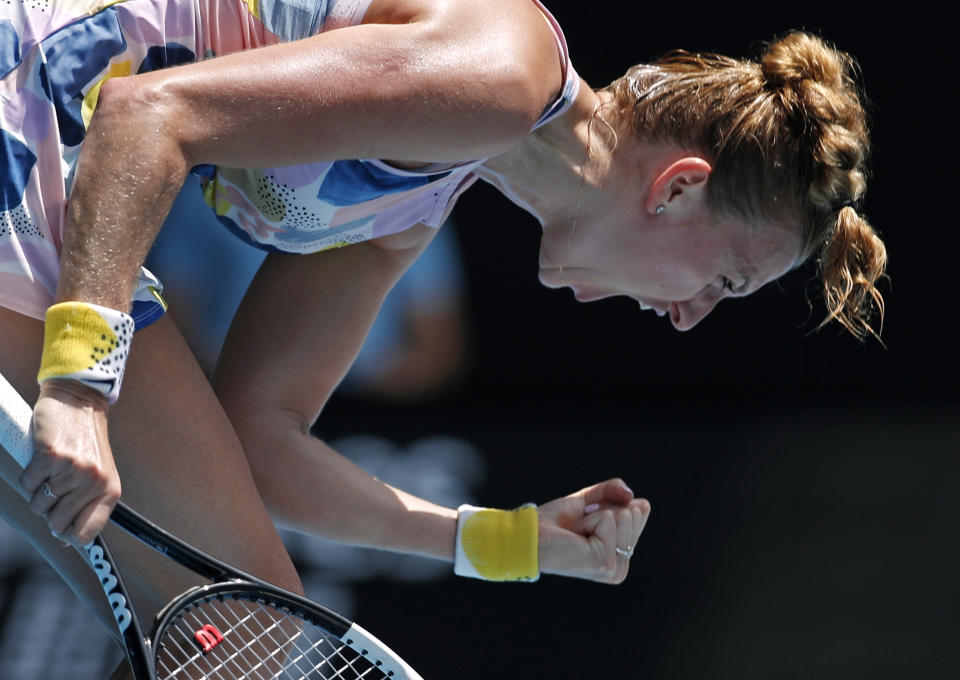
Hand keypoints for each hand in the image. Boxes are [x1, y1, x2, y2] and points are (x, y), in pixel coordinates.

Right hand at [19, 379, 119, 546]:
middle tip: (56, 488)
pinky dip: (29, 477)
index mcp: (110, 491)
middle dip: (50, 511)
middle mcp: (93, 482)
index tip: (62, 530)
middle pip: (57, 523)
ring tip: (52, 471)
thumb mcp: (99, 474)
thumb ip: (86, 505)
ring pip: (39, 506)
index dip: (69, 535)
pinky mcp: (50, 457)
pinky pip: (27, 486)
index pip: (86, 533)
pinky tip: (42, 461)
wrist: (79, 401)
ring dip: (39, 492)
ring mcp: (72, 470)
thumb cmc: (87, 441)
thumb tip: (65, 540)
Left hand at [538, 478, 649, 583]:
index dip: (610, 505)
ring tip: (575, 532)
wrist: (530, 534)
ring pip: (624, 515)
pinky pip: (609, 519)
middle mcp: (620, 567)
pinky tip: (575, 536)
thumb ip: (613, 492)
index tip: (587, 519)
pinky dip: (588, 520)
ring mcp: (614, 568)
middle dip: (602, 510)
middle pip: (634, 513)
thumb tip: (634, 497)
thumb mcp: (589, 501)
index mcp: (620, 556)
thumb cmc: (555, 522)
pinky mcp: (605, 563)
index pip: (639, 512)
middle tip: (579, 527)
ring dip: (593, 516)